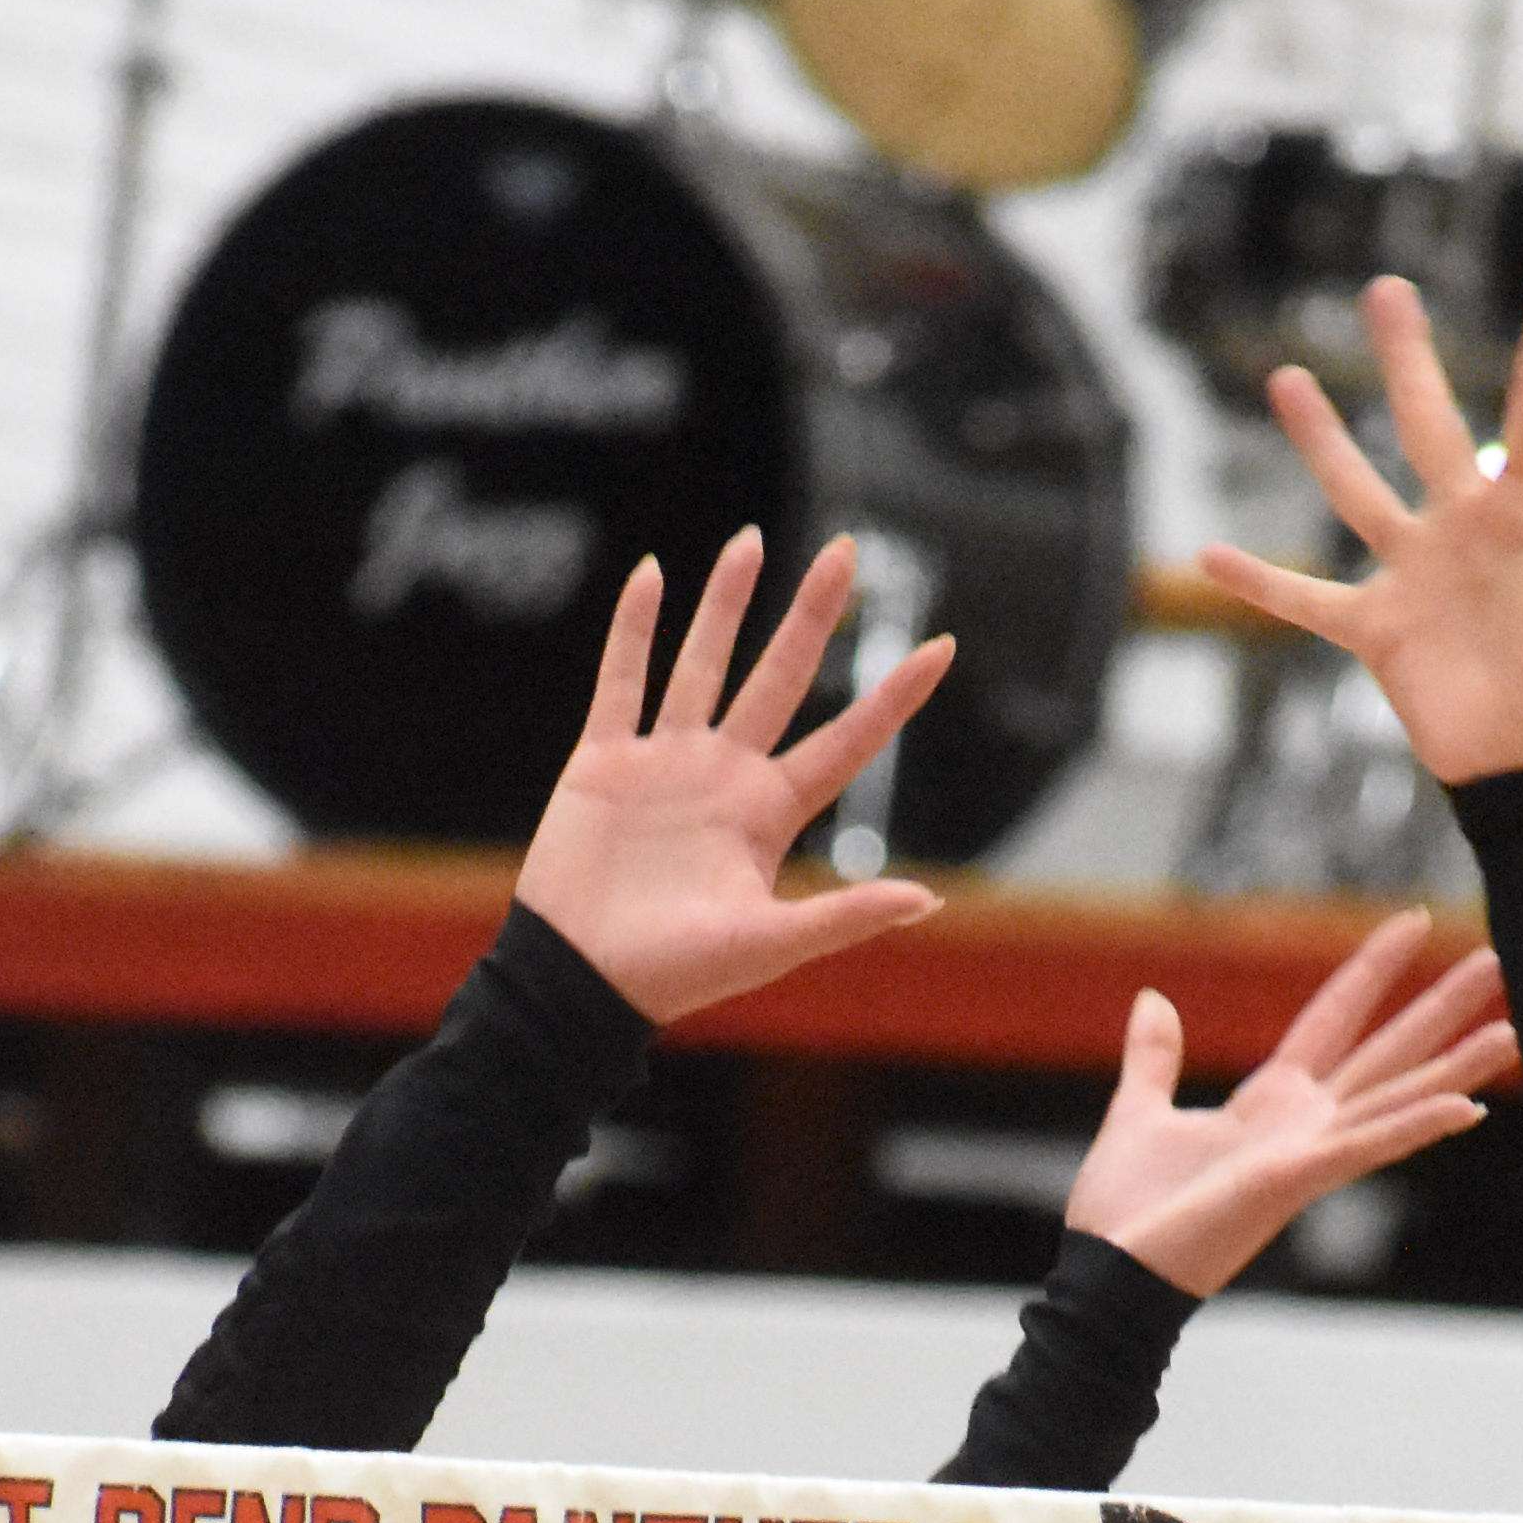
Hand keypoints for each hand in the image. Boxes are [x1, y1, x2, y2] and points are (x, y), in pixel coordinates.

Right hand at [507, 530, 949, 1026]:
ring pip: (701, 663)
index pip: (847, 740)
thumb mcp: (768, 945)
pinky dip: (635, 628)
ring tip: (753, 541)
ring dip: (725, 603)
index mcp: (769, 814)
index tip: (943, 647)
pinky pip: (623, 680)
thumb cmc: (675, 974)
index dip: (894, 697)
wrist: (579, 981)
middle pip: (780, 677)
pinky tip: (654, 574)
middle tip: (847, 550)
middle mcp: (724, 775)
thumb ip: (844, 917)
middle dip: (812, 615)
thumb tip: (930, 901)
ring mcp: (665, 761)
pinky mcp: (605, 760)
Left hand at [1065, 910, 1515, 1296]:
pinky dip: (1416, 1126)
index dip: (1372, 970)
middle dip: (1441, 1006)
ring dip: (1457, 1066)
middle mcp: (1303, 1125)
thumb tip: (1153, 999)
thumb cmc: (1126, 1212)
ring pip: (1398, 1097)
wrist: (1110, 1275)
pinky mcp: (1297, 1180)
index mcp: (1270, 1103)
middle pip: (1387, 1053)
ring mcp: (1308, 1153)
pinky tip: (1470, 1107)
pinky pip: (1368, 1146)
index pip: (1334, 1018)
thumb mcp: (1139, 1111)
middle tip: (1495, 959)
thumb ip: (1155, 1059)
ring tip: (1513, 1029)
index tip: (1409, 920)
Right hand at [1191, 242, 1522, 783]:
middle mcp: (1465, 526)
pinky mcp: (1378, 630)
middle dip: (1407, 358)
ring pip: (1358, 492)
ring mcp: (1415, 575)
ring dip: (1321, 440)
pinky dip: (1260, 584)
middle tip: (1387, 289)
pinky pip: (1308, 601)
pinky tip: (1209, 555)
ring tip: (1286, 376)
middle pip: (1430, 424)